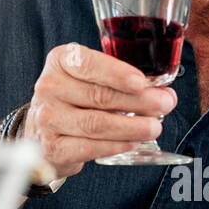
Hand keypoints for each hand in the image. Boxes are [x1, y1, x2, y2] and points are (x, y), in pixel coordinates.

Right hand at [24, 43, 176, 178]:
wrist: (43, 130)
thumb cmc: (75, 98)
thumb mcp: (88, 77)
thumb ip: (120, 78)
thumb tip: (162, 92)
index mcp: (60, 61)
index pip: (88, 64)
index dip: (117, 73)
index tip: (142, 82)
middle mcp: (49, 87)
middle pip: (99, 95)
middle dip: (139, 101)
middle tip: (165, 104)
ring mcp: (48, 118)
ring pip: (96, 123)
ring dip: (132, 126)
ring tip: (155, 127)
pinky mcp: (53, 146)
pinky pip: (89, 147)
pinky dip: (116, 145)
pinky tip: (134, 142)